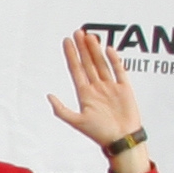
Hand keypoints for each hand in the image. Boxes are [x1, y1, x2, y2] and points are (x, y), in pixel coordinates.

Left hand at [49, 29, 149, 172]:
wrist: (121, 140)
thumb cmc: (99, 133)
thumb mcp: (76, 121)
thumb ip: (61, 109)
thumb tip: (48, 95)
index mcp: (85, 94)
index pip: (76, 70)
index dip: (71, 55)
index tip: (67, 41)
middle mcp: (97, 87)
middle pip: (88, 63)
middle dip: (82, 48)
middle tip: (78, 32)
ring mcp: (111, 87)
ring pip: (101, 64)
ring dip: (95, 51)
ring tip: (90, 36)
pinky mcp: (125, 89)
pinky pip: (119, 71)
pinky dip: (114, 60)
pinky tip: (108, 49)